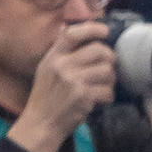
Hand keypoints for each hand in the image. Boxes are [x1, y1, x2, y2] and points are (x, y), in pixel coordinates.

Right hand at [8, 21, 116, 151]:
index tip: (105, 31)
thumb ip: (60, 51)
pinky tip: (101, 99)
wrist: (41, 124)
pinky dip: (108, 96)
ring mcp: (74, 81)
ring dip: (110, 79)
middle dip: (109, 57)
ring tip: (104, 85)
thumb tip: (69, 28)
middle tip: (109, 65)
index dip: (92, 29)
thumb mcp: (46, 69)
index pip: (72, 34)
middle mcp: (63, 66)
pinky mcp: (84, 97)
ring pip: (107, 70)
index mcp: (53, 57)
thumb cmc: (45, 96)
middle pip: (98, 50)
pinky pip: (107, 90)